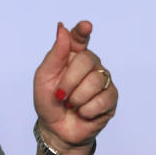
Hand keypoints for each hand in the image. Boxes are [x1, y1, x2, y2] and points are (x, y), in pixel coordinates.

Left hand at [33, 21, 117, 154]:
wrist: (56, 128)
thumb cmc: (48, 101)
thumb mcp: (44, 78)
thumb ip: (55, 54)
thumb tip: (62, 28)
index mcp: (72, 55)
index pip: (79, 38)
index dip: (82, 31)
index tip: (85, 26)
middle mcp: (91, 64)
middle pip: (87, 60)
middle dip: (69, 80)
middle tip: (60, 95)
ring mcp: (103, 80)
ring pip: (95, 81)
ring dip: (76, 98)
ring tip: (71, 105)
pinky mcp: (111, 97)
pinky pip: (102, 99)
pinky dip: (86, 109)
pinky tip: (82, 112)